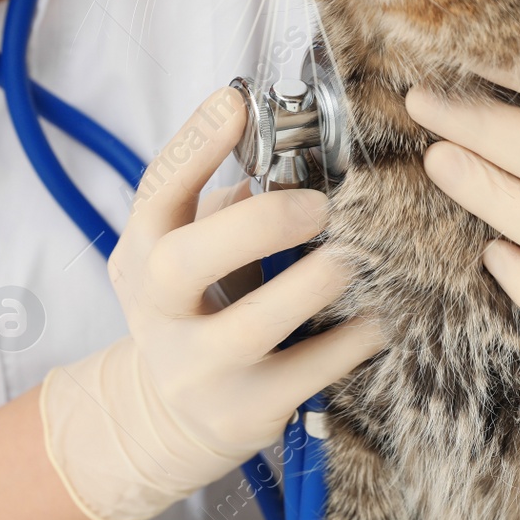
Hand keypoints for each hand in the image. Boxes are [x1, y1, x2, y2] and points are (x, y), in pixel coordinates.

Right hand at [40, 87, 385, 519]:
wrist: (168, 418)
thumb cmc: (198, 305)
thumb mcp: (187, 251)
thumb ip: (223, 206)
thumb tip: (290, 153)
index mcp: (141, 252)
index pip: (156, 190)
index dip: (196, 143)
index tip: (237, 100)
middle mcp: (157, 310)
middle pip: (183, 263)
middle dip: (255, 225)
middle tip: (318, 205)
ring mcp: (196, 366)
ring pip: (249, 326)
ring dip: (310, 284)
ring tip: (352, 259)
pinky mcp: (243, 410)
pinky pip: (305, 374)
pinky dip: (348, 342)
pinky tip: (378, 318)